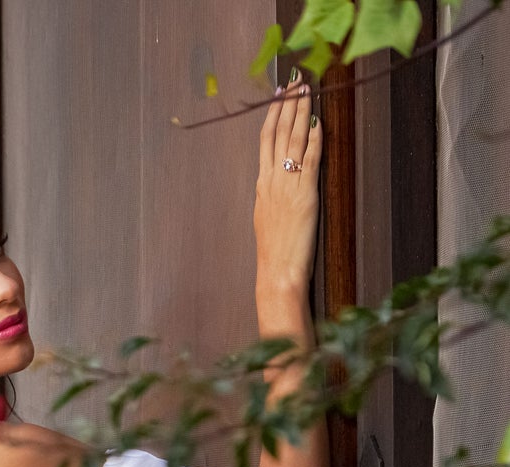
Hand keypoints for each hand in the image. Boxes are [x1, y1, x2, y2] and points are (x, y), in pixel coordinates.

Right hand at [254, 74, 321, 304]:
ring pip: (293, 140)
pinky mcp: (305, 194)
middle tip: (295, 80)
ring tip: (307, 90)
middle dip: (287, 104)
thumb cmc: (273, 254)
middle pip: (278, 133)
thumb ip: (270, 196)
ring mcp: (288, 185)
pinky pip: (310, 159)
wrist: (277, 273)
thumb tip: (274, 182)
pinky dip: (315, 138)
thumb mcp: (265, 219)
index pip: (265, 140)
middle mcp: (272, 180)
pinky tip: (319, 121)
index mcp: (261, 186)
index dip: (272, 114)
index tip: (278, 95)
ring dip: (301, 112)